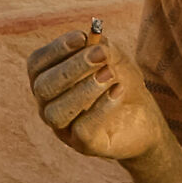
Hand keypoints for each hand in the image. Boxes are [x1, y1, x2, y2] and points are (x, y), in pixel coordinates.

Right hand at [26, 28, 165, 161]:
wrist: (145, 117)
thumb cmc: (121, 83)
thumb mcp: (113, 59)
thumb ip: (102, 47)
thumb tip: (93, 40)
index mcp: (48, 81)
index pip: (36, 65)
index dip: (55, 49)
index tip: (82, 36)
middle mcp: (48, 106)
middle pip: (43, 87)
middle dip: (72, 68)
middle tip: (100, 55)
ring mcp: (63, 128)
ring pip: (57, 112)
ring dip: (84, 90)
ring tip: (109, 74)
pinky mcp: (83, 145)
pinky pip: (82, 129)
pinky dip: (100, 108)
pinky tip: (118, 91)